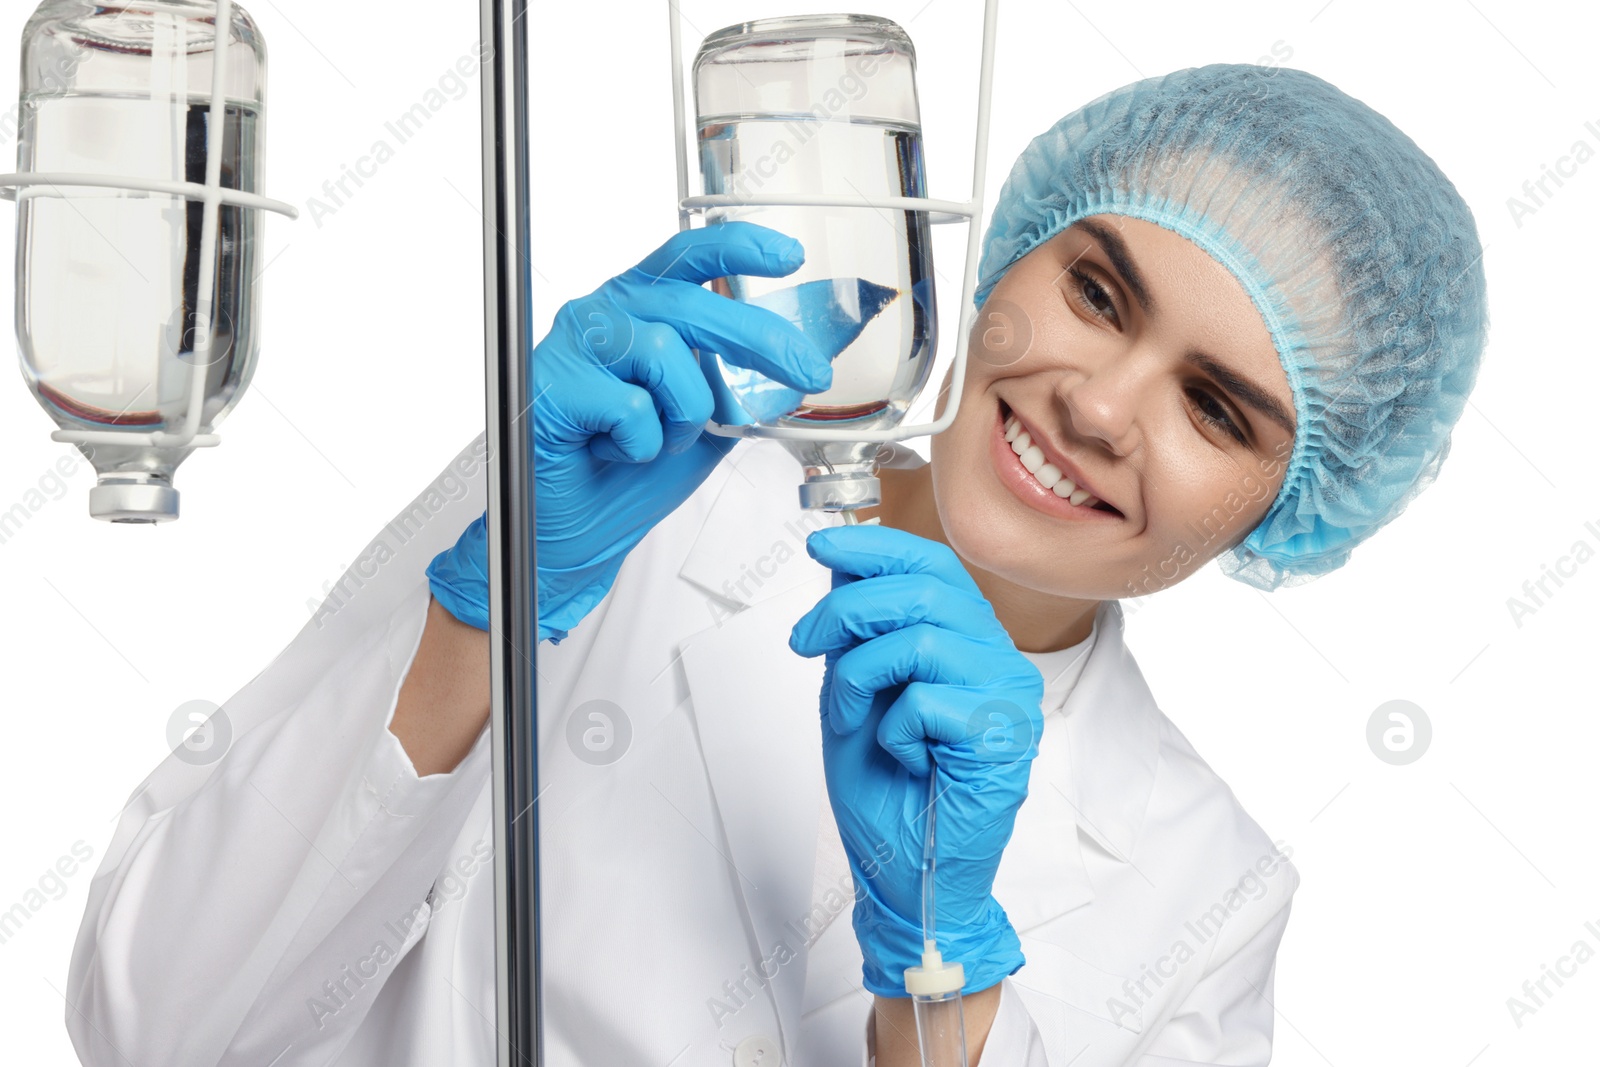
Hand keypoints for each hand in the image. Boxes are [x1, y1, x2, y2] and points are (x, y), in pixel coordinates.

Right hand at [427, 222, 833, 640]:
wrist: (574, 533)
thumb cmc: (627, 475)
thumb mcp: (703, 424)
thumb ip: (735, 386)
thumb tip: (793, 369)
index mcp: (638, 309)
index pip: (687, 256)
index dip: (737, 246)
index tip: (789, 254)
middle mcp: (604, 313)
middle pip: (691, 304)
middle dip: (761, 341)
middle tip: (809, 372)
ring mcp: (574, 344)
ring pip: (664, 352)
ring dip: (683, 413)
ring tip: (657, 442)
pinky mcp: (554, 385)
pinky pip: (630, 406)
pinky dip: (639, 444)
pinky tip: (610, 452)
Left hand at [788, 524, 1045, 996]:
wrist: (906, 877)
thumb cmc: (888, 792)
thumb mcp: (856, 692)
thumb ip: (858, 634)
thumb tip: (841, 565)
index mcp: (970, 641)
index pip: (933, 566)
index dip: (875, 545)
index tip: (821, 544)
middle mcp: (998, 660)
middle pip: (924, 590)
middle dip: (847, 608)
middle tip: (804, 640)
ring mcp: (1007, 698)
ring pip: (921, 638)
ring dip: (859, 674)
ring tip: (850, 714)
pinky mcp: (1001, 738)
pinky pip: (926, 701)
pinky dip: (892, 728)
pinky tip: (902, 756)